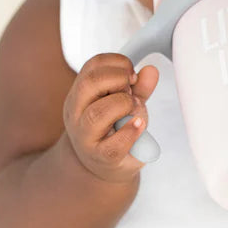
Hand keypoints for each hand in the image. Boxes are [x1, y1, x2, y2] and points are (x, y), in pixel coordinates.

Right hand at [63, 53, 158, 182]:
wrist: (104, 164)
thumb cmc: (115, 128)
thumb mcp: (127, 102)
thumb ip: (139, 87)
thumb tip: (151, 70)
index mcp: (80, 93)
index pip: (93, 65)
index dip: (118, 63)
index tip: (132, 75)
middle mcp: (77, 112)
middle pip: (89, 83)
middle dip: (118, 79)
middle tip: (132, 90)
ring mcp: (86, 136)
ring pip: (97, 113)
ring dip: (123, 104)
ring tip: (134, 108)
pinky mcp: (101, 158)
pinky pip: (113, 145)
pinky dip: (130, 132)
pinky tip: (139, 125)